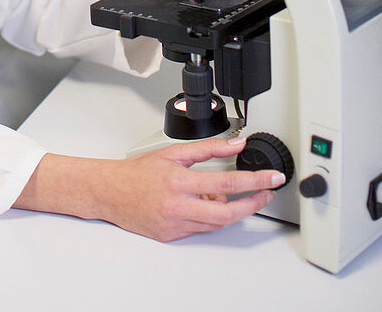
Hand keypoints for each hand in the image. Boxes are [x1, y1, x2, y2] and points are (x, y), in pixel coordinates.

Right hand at [102, 136, 282, 241]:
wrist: (110, 192)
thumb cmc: (138, 171)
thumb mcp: (173, 152)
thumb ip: (208, 148)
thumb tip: (236, 144)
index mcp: (179, 181)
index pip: (227, 182)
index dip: (254, 181)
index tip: (272, 178)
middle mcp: (178, 206)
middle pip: (228, 213)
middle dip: (253, 204)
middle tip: (267, 194)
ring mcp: (175, 225)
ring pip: (216, 223)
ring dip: (228, 209)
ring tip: (220, 194)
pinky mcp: (172, 237)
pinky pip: (201, 229)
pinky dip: (209, 217)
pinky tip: (203, 204)